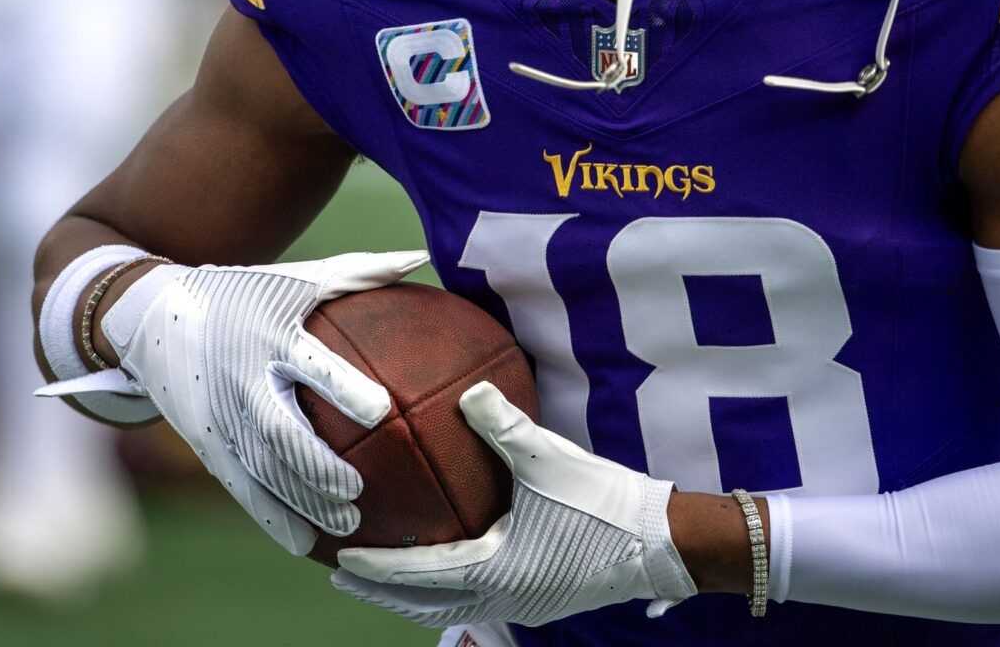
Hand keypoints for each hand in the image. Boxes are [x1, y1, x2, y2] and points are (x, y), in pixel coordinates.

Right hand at [40, 251, 426, 555]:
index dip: (343, 387)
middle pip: (280, 431)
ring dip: (302, 501)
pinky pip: (240, 487)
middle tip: (359, 490)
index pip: (309, 364)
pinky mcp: (206, 444)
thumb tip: (420, 256)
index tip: (381, 410)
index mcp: (270, 335)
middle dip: (317, 466)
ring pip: (261, 470)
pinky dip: (272, 517)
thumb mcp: (297, 276)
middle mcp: (241, 379)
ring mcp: (218, 417)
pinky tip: (305, 543)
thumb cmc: (244, 293)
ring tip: (348, 522)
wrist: (151, 314)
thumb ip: (359, 272)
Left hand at [331, 382, 696, 627]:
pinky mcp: (543, 601)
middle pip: (426, 605)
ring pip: (453, 610)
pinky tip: (454, 570)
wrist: (658, 542)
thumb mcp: (548, 457)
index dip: (376, 565)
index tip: (341, 556)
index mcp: (495, 570)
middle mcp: (503, 598)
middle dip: (382, 593)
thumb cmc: (602, 502)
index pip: (417, 575)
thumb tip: (469, 389)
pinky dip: (451, 593)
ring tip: (387, 582)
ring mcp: (524, 605)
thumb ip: (503, 425)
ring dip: (415, 598)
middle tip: (344, 576)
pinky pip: (481, 603)